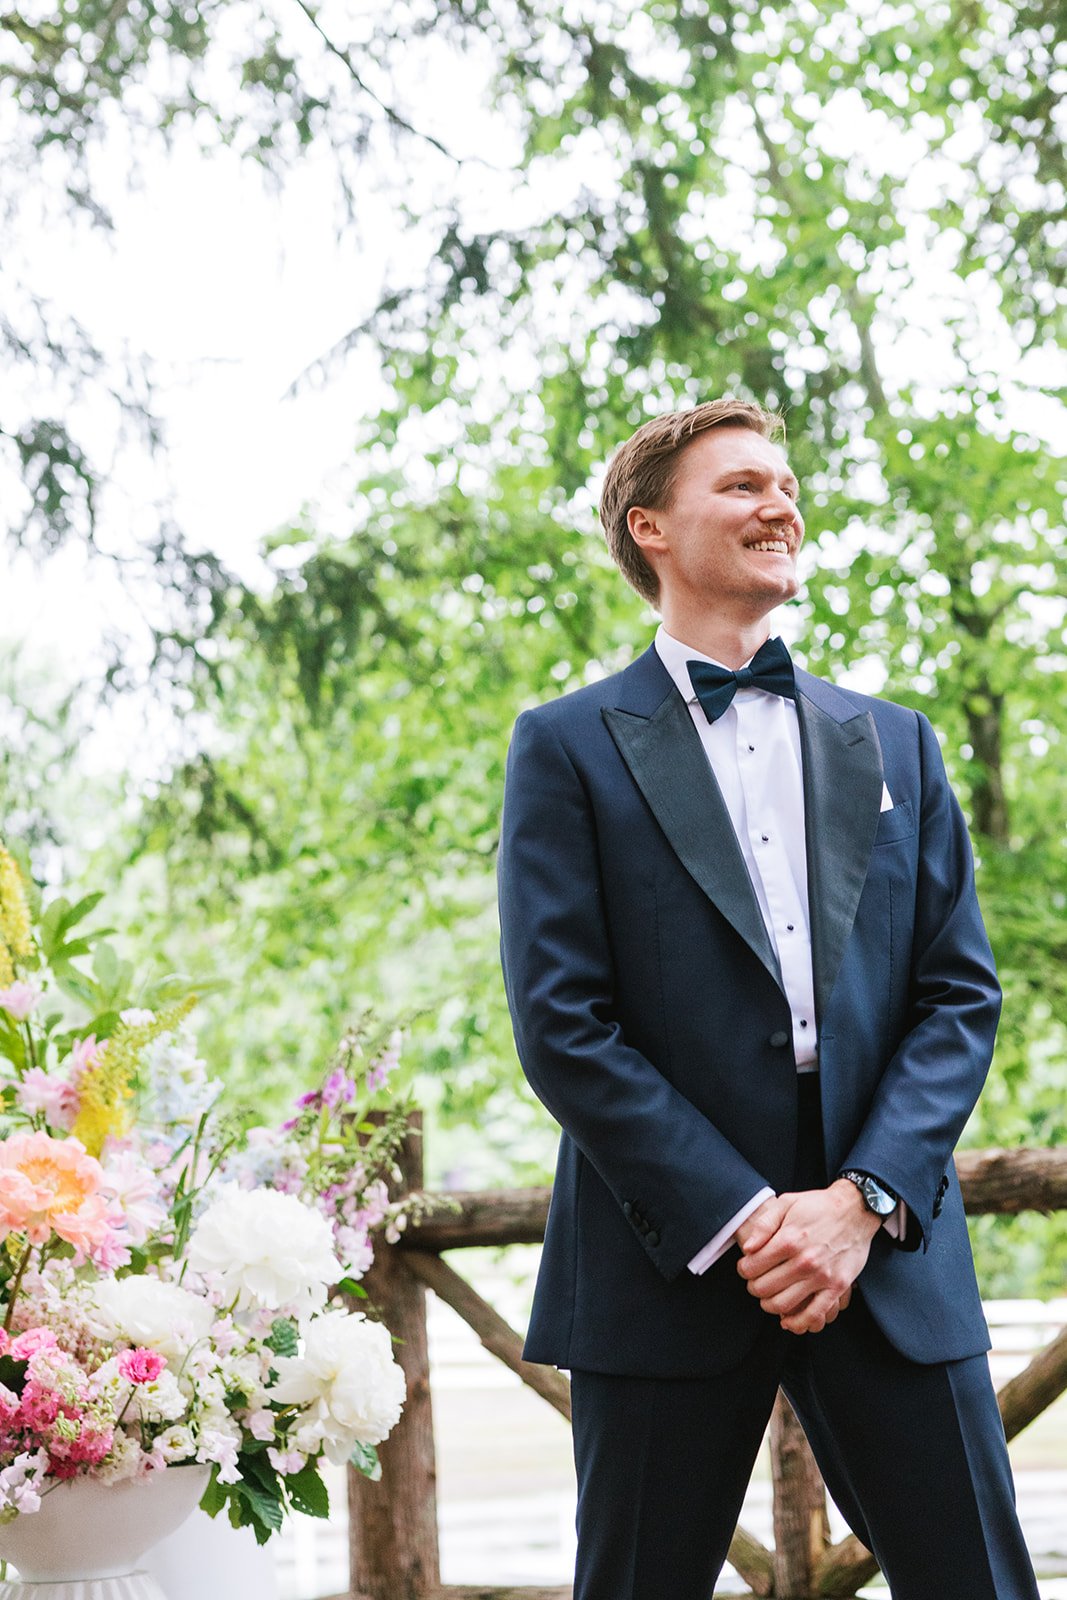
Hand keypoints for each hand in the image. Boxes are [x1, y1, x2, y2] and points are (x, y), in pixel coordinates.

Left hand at [735, 1183, 879, 1333]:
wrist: (855, 1209)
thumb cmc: (818, 1206)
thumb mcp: (786, 1203)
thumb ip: (764, 1225)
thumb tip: (748, 1248)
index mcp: (789, 1240)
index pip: (752, 1267)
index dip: (743, 1270)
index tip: (746, 1268)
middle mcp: (804, 1261)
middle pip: (764, 1288)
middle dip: (753, 1288)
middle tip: (755, 1282)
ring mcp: (822, 1276)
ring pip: (784, 1305)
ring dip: (769, 1305)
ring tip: (769, 1296)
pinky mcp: (837, 1287)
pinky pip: (814, 1314)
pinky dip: (797, 1323)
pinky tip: (788, 1320)